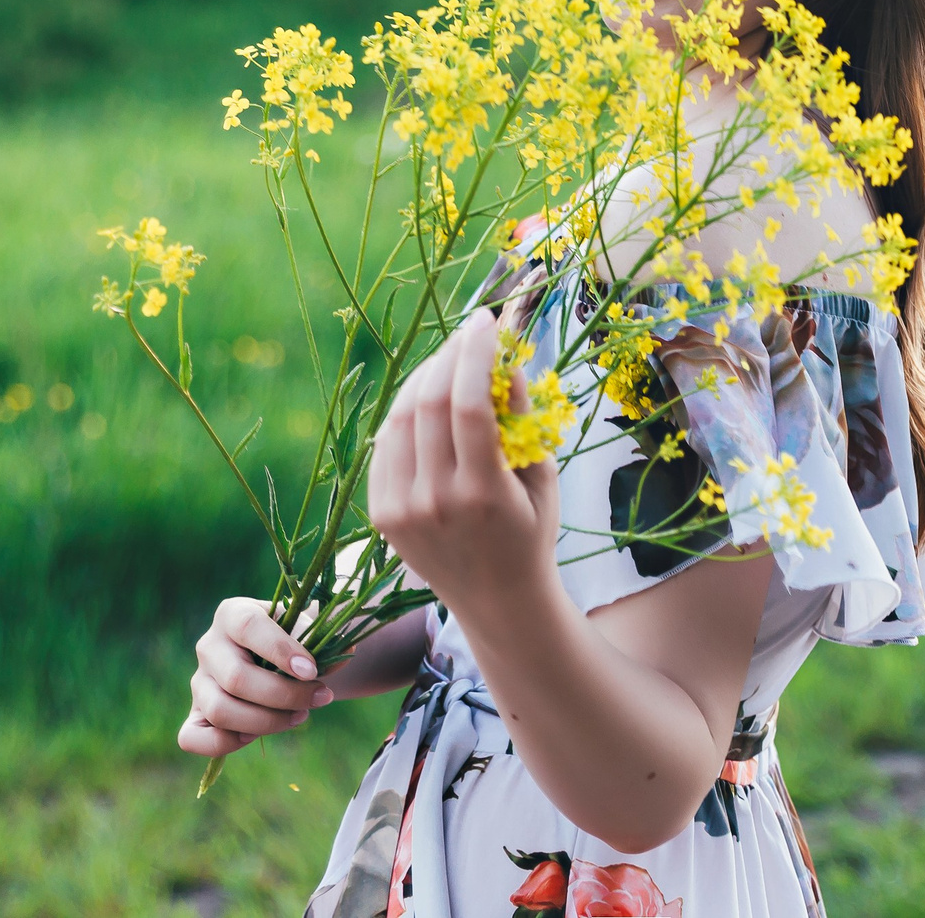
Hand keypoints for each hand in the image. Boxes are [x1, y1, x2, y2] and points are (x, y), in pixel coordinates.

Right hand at [177, 596, 334, 756]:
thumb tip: (342, 651)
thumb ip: (326, 636)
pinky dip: (223, 743)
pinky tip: (254, 736)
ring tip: (299, 716)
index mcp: (233, 613)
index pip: (249, 627)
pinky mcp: (195, 714)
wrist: (281, 660)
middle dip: (285, 695)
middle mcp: (209, 646)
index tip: (312, 670)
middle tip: (320, 697)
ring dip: (266, 722)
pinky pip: (192, 737)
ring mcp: (198, 682)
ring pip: (220, 710)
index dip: (281, 650)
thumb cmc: (296, 639)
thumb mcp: (311, 628)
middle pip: (237, 678)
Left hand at [368, 309, 560, 619]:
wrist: (497, 602)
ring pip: (401, 418)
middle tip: (469, 331)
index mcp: (484, 494)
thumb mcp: (543, 476)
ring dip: (424, 377)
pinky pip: (386, 446)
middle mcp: (436, 501)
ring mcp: (402, 510)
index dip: (476, 353)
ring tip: (449, 359)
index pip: (470, 404)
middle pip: (431, 403)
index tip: (488, 321)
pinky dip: (404, 412)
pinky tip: (426, 397)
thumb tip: (504, 356)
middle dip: (450, 354)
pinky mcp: (382, 515)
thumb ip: (522, 417)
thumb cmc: (532, 533)